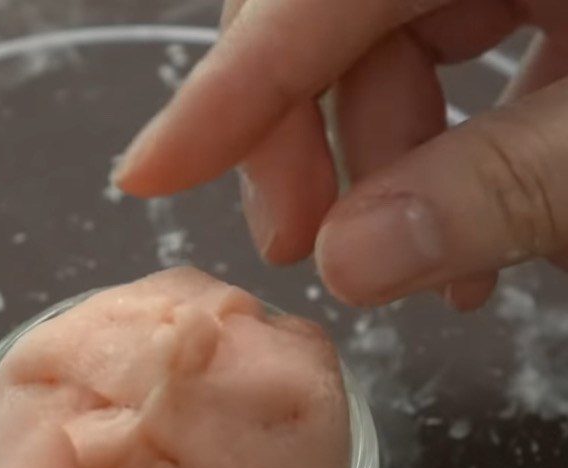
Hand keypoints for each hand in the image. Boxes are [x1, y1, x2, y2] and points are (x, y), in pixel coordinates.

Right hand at [114, 0, 567, 310]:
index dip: (224, 92)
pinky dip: (443, 149)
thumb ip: (488, 194)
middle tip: (310, 250)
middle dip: (310, 145)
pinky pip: (445, 58)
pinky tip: (477, 226)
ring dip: (391, 170)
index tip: (146, 176)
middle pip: (325, 18)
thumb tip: (345, 263)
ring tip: (444, 275)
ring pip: (384, 49)